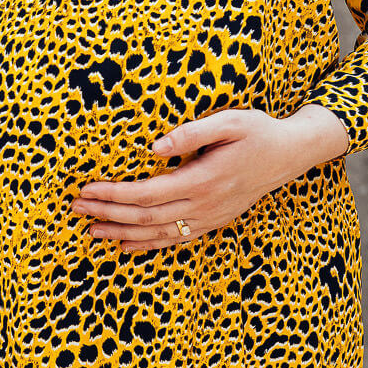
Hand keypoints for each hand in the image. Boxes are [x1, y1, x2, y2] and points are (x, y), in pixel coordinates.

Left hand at [71, 105, 347, 250]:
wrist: (291, 154)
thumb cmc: (258, 132)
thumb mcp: (230, 121)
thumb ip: (193, 131)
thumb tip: (155, 145)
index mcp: (203, 180)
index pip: (147, 193)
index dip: (113, 195)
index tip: (86, 190)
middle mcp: (204, 205)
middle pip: (146, 216)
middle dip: (107, 214)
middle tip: (75, 208)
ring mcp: (209, 218)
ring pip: (157, 233)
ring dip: (121, 233)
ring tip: (90, 231)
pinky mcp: (213, 222)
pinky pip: (175, 239)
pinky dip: (147, 245)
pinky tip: (124, 246)